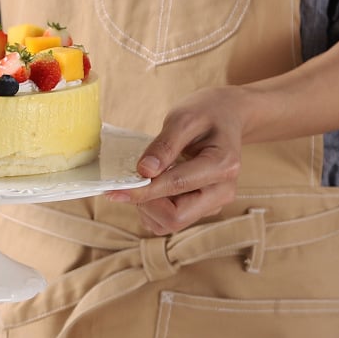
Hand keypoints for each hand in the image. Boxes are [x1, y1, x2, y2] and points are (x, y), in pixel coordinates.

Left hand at [108, 86, 245, 234]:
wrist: (226, 116)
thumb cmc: (205, 114)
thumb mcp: (183, 119)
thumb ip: (164, 145)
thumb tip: (144, 171)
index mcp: (222, 166)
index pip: (176, 187)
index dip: (141, 191)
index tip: (112, 189)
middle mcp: (222, 192)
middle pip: (175, 217)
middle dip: (145, 203)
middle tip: (129, 180)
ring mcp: (213, 203)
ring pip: (171, 223)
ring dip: (147, 207)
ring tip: (143, 179)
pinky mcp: (202, 208)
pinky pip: (171, 220)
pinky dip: (153, 209)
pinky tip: (151, 185)